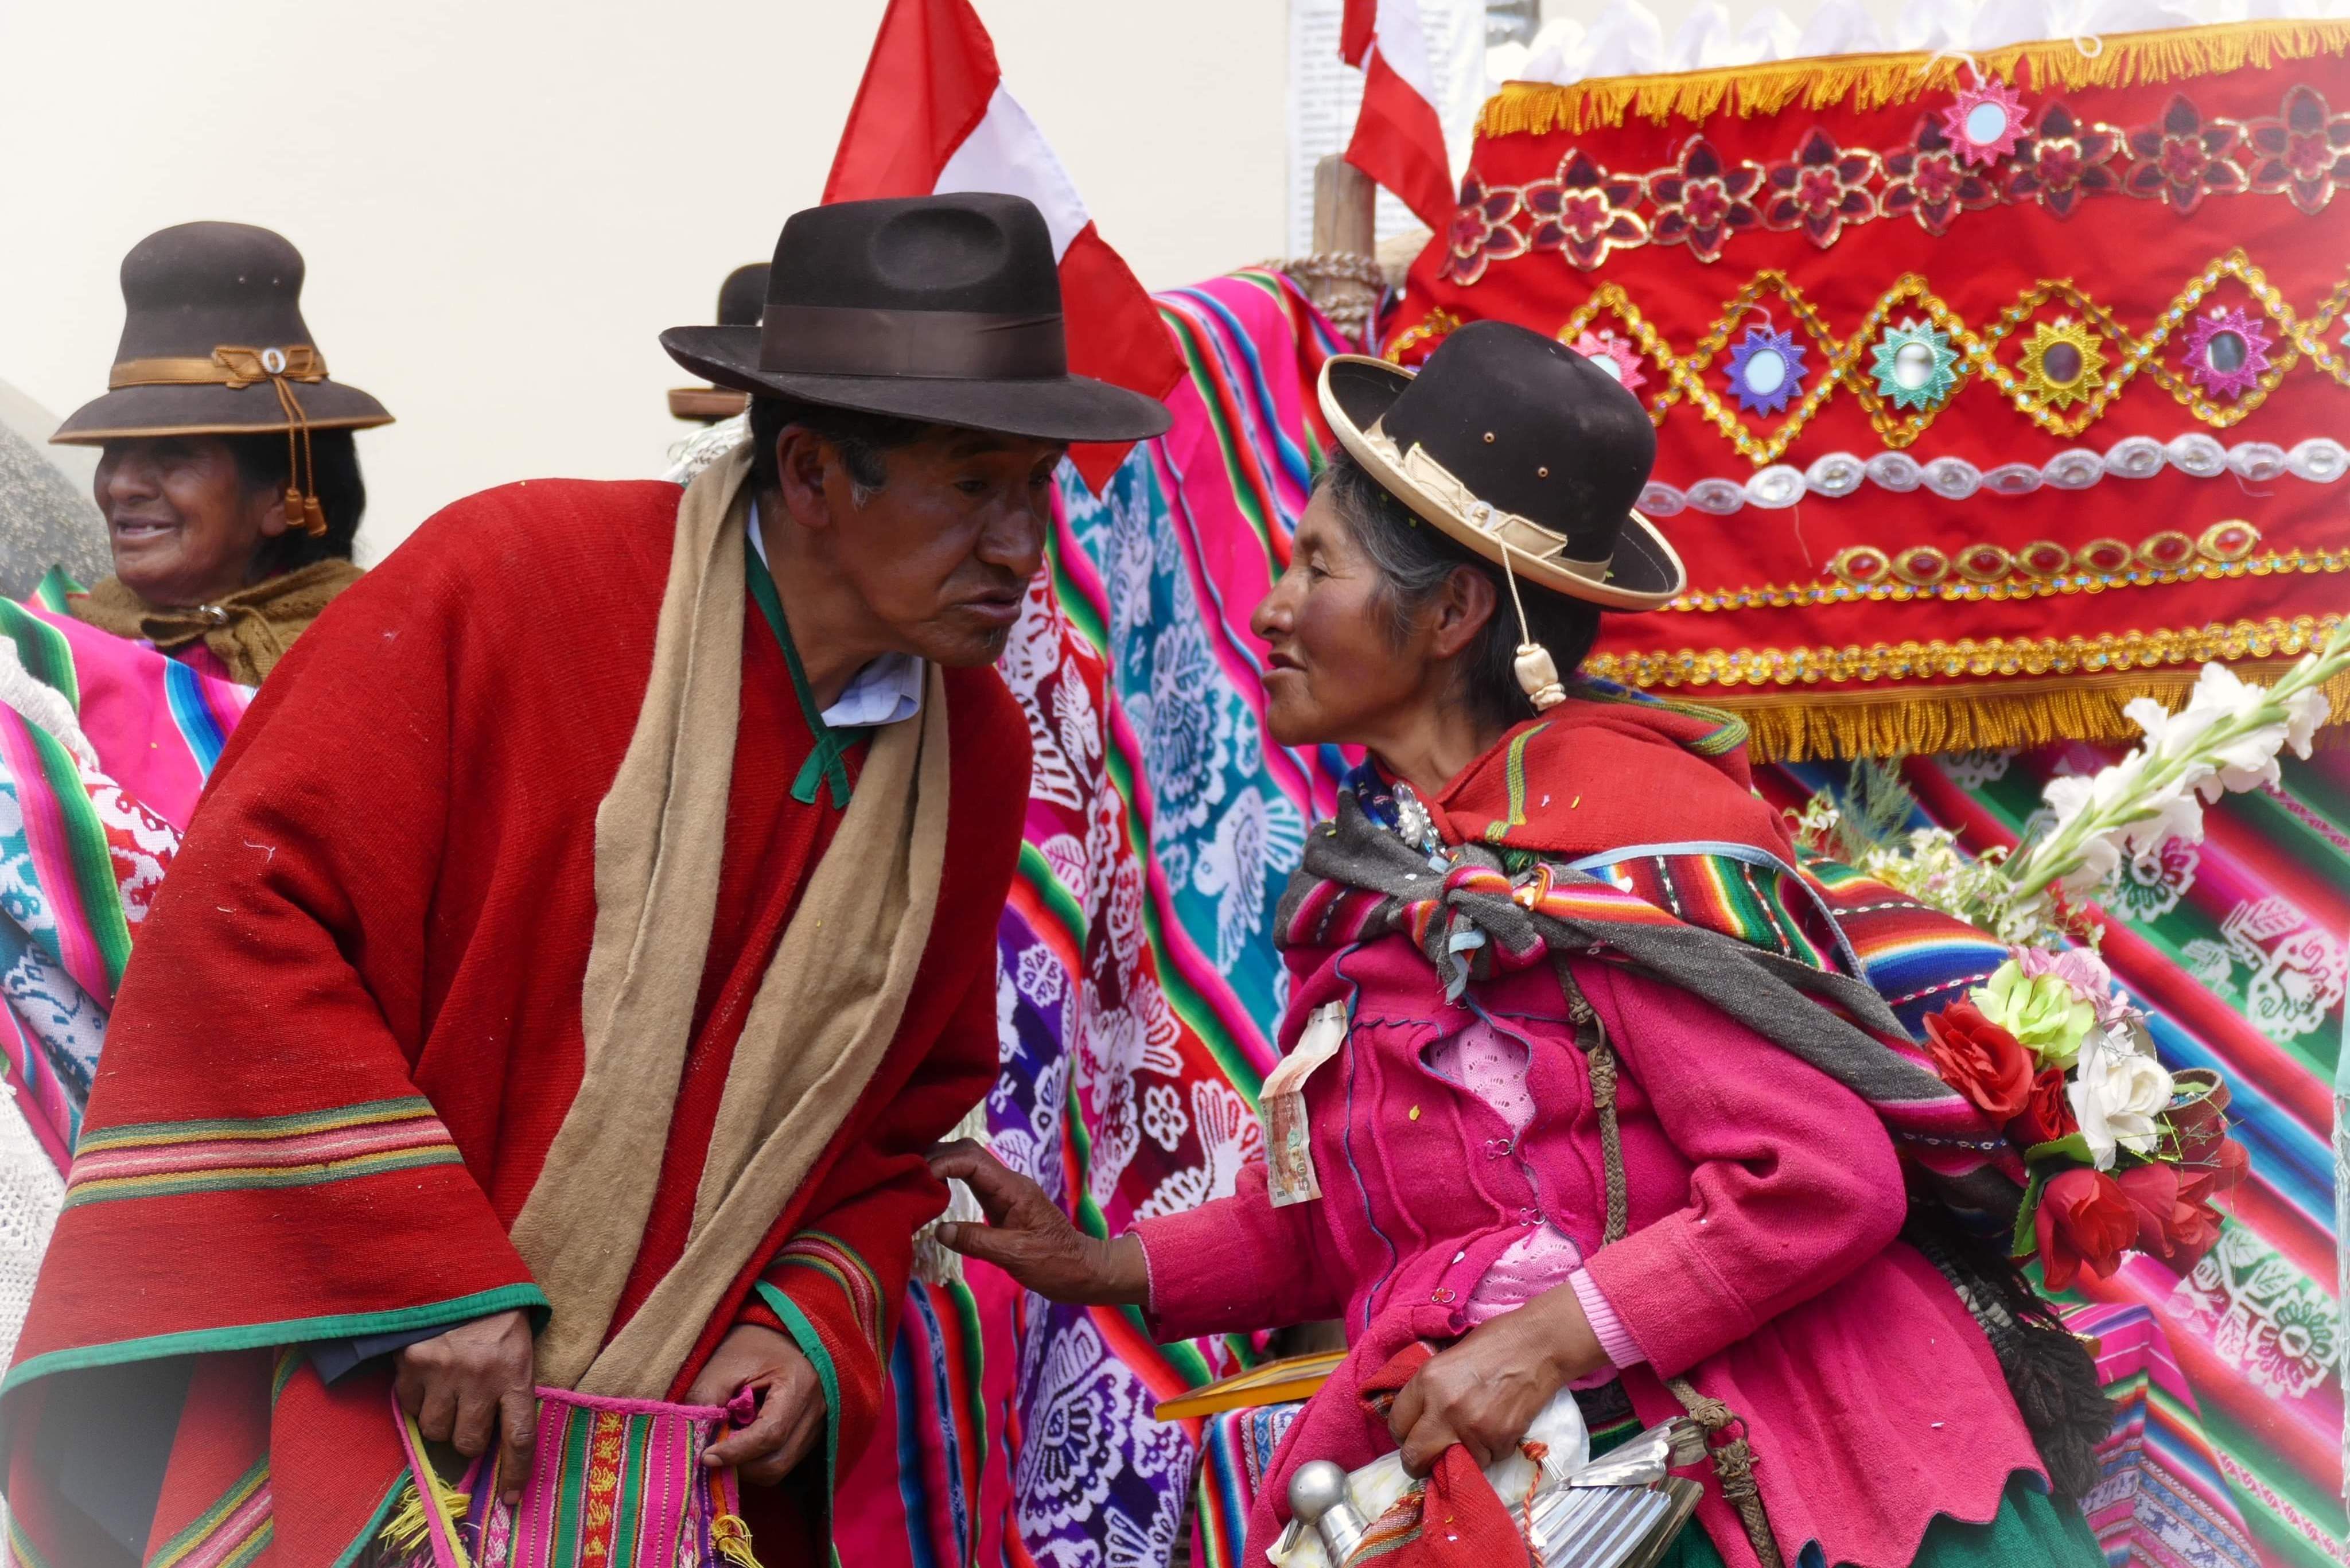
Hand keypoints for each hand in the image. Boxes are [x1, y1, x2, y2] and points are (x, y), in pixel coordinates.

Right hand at [394, 1309, 536, 1504]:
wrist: (459, 1273)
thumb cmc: (496, 1317)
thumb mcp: (518, 1349)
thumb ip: (512, 1390)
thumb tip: (500, 1444)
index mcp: (515, 1372)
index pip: (520, 1437)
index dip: (515, 1472)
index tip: (511, 1497)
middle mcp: (480, 1376)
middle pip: (469, 1443)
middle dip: (468, 1438)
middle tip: (469, 1414)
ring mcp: (444, 1370)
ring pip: (435, 1430)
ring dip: (440, 1419)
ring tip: (447, 1390)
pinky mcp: (412, 1362)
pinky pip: (409, 1406)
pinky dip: (416, 1399)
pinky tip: (427, 1375)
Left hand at [690, 1325, 826, 1486]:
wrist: (779, 1331)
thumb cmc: (751, 1343)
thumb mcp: (723, 1364)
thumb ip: (707, 1400)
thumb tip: (695, 1441)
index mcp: (799, 1384)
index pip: (770, 1434)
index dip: (735, 1452)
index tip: (705, 1456)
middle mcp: (816, 1410)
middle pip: (778, 1460)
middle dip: (740, 1465)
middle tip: (711, 1454)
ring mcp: (817, 1424)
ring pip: (781, 1467)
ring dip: (748, 1466)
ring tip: (726, 1444)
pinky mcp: (811, 1433)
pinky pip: (784, 1460)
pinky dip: (758, 1461)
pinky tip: (742, 1442)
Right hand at [926, 1140, 1148, 1305]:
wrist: (1084, 1271)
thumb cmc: (1056, 1264)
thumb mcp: (1015, 1256)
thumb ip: (978, 1241)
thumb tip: (939, 1230)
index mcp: (1014, 1189)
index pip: (972, 1160)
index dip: (943, 1161)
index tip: (918, 1176)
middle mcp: (1010, 1183)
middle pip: (969, 1153)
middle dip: (938, 1156)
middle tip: (906, 1171)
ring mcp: (1007, 1192)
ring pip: (971, 1165)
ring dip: (943, 1165)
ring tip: (913, 1177)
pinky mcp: (1004, 1204)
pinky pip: (974, 1182)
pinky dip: (952, 1180)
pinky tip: (935, 1191)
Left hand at [1387, 1286, 1603, 1474]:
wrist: (1539, 1346)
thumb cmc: (1494, 1343)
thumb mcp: (1447, 1359)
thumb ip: (1429, 1391)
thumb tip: (1417, 1421)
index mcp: (1427, 1381)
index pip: (1396, 1425)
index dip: (1403, 1434)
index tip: (1413, 1435)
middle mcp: (1444, 1408)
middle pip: (1414, 1457)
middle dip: (1419, 1463)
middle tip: (1430, 1459)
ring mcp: (1472, 1428)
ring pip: (1453, 1465)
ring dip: (1461, 1458)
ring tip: (1473, 1436)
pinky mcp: (1500, 1441)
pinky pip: (1486, 1461)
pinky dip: (1489, 1452)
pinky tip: (1497, 1430)